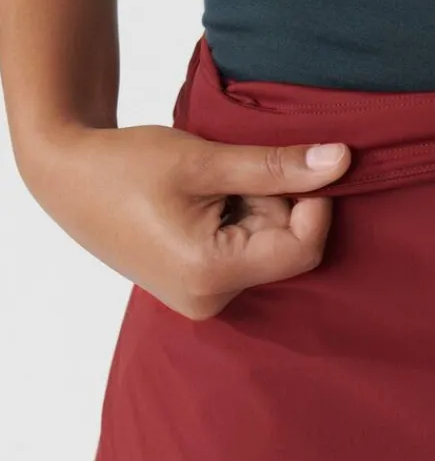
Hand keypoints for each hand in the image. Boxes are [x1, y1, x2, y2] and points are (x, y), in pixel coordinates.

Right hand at [21, 124, 351, 318]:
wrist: (67, 178)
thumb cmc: (125, 165)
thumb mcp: (205, 160)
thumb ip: (277, 165)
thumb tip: (342, 160)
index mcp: (212, 273)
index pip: (303, 249)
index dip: (314, 204)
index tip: (298, 166)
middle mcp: (211, 300)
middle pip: (286, 249)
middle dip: (275, 204)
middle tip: (232, 174)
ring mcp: (204, 300)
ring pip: (267, 250)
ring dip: (256, 211)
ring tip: (210, 189)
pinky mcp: (200, 289)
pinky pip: (246, 255)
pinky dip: (240, 223)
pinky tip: (207, 205)